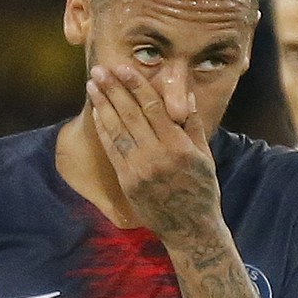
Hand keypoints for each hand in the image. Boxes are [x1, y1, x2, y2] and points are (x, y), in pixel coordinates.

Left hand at [86, 64, 223, 246]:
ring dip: (103, 105)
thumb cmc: (201, 189)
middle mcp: (157, 156)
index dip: (136, 86)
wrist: (190, 228)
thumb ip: (194, 125)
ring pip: (117, 130)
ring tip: (93, 85)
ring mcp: (139, 170)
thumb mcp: (205, 156)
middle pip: (130, 115)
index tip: (124, 68)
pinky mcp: (127, 181)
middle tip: (100, 69)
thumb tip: (185, 96)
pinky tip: (97, 112)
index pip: (153, 108)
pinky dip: (103, 129)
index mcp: (179, 147)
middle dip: (114, 89)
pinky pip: (112, 150)